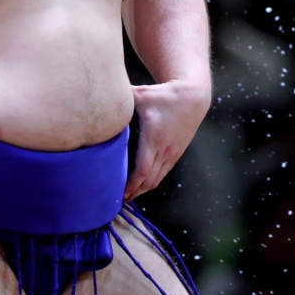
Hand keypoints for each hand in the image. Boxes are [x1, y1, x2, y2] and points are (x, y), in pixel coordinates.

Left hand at [125, 80, 210, 201]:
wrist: (193, 98)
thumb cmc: (164, 95)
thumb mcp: (142, 94)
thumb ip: (122, 97)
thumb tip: (101, 94)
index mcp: (153, 139)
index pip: (142, 170)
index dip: (131, 185)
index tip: (119, 193)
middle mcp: (164, 150)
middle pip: (148, 181)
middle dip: (133, 193)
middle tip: (116, 200)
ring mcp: (172, 154)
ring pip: (156, 180)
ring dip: (142, 191)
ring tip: (127, 197)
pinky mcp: (176, 153)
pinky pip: (162, 174)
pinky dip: (151, 183)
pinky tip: (141, 186)